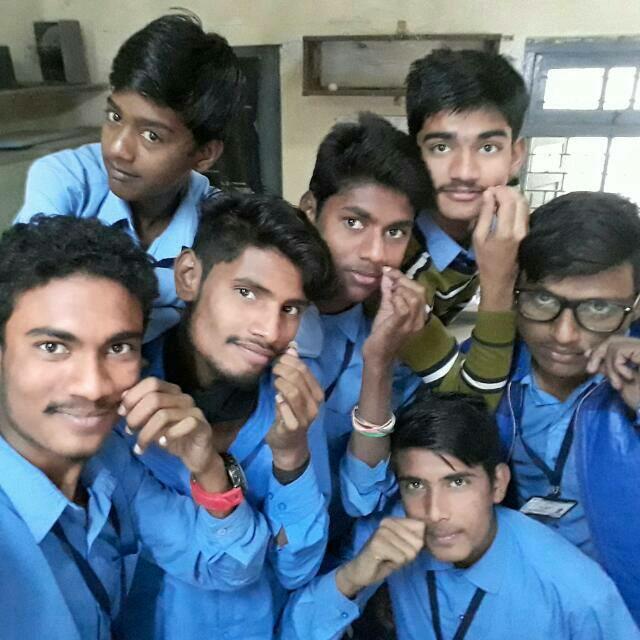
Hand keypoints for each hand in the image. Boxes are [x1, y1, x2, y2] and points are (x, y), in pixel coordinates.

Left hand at [119, 377, 220, 477]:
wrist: (194, 455)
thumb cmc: (170, 437)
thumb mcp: (150, 422)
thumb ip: (139, 409)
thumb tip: (123, 397)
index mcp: (172, 392)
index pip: (151, 382)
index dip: (133, 396)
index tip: (121, 413)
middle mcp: (184, 398)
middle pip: (154, 398)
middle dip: (136, 416)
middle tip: (129, 431)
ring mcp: (194, 411)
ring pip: (164, 415)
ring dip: (146, 433)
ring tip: (140, 446)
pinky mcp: (202, 426)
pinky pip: (183, 426)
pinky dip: (168, 436)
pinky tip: (162, 444)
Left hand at [266, 344, 324, 469]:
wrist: (289, 444)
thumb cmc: (290, 413)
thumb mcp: (293, 391)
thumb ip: (294, 372)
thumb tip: (291, 349)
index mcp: (317, 393)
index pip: (305, 370)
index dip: (289, 361)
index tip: (277, 359)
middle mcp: (315, 404)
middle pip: (299, 379)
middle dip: (283, 369)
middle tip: (273, 368)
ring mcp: (306, 417)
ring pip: (293, 392)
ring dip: (280, 383)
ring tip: (273, 381)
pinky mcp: (294, 426)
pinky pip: (285, 408)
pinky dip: (279, 400)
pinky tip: (275, 398)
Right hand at [336, 517, 424, 597]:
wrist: (361, 572)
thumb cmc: (385, 559)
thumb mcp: (403, 547)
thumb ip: (415, 538)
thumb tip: (433, 532)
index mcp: (394, 519)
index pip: (421, 527)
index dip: (416, 544)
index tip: (401, 548)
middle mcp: (387, 521)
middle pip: (418, 542)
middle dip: (408, 554)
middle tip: (393, 555)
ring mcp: (381, 531)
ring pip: (410, 552)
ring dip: (401, 560)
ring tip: (388, 558)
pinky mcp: (377, 544)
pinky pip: (401, 558)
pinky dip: (395, 564)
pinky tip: (383, 561)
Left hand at [364, 267, 425, 364]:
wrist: (377, 356)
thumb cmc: (383, 334)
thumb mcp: (387, 308)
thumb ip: (389, 292)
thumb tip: (387, 274)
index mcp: (419, 314)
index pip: (421, 290)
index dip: (405, 278)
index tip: (390, 271)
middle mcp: (419, 319)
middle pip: (420, 291)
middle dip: (403, 281)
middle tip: (390, 281)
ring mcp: (412, 324)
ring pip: (414, 298)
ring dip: (400, 290)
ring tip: (390, 293)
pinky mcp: (400, 327)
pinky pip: (404, 308)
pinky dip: (396, 300)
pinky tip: (389, 301)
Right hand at [473, 186, 528, 310]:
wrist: (500, 277)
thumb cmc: (485, 259)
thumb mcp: (478, 238)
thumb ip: (485, 215)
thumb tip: (488, 195)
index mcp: (505, 232)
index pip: (508, 202)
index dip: (500, 192)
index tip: (490, 190)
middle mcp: (519, 230)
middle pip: (520, 200)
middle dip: (508, 191)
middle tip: (495, 191)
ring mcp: (526, 230)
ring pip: (525, 204)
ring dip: (513, 196)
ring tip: (499, 196)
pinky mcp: (527, 231)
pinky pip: (524, 211)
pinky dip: (516, 203)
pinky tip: (505, 205)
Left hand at [586, 337, 639, 409]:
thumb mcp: (620, 380)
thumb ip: (608, 366)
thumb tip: (590, 355)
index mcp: (638, 353)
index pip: (616, 341)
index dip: (600, 347)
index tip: (586, 355)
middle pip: (614, 339)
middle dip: (598, 354)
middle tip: (590, 369)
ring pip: (614, 346)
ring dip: (610, 367)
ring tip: (617, 384)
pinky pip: (619, 351)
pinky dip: (617, 366)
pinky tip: (628, 377)